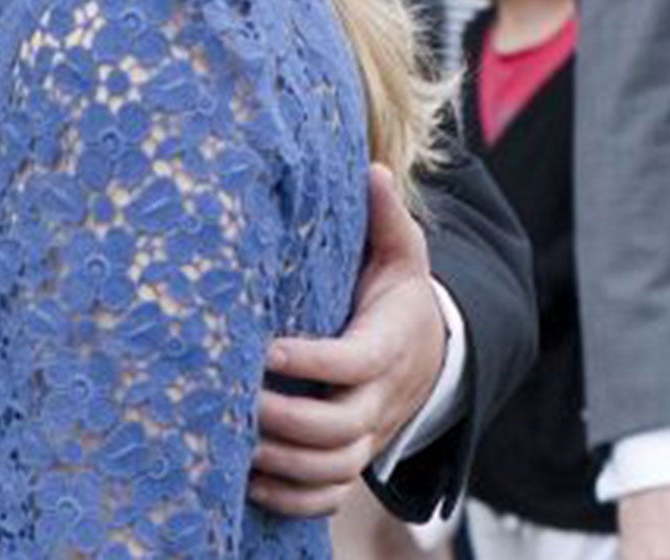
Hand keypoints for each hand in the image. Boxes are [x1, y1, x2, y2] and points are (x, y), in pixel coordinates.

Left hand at [250, 165, 444, 516]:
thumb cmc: (397, 296)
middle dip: (287, 420)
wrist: (432, 354)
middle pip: (339, 426)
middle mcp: (379, 398)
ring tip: (237, 444)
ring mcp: (369, 435)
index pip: (351, 361)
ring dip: (285, 465)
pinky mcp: (356, 458)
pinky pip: (330, 496)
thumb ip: (386, 217)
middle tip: (237, 401)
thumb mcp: (401, 254)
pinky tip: (251, 483)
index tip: (266, 349)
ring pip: (333, 467)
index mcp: (386, 346)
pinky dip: (294, 500)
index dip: (311, 360)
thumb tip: (371, 170)